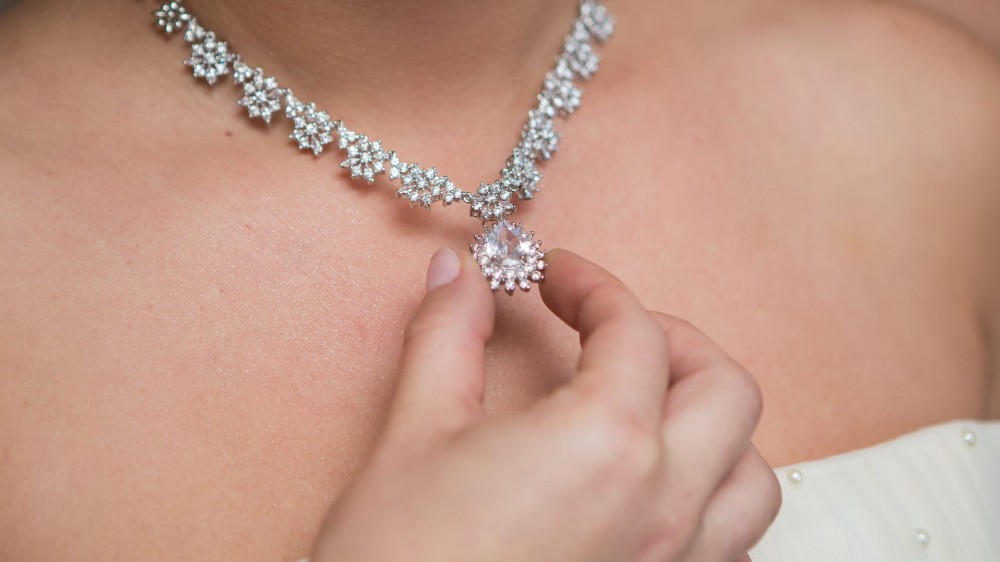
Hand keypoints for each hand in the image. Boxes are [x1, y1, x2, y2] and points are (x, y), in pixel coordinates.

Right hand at [309, 248, 779, 561]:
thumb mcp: (413, 434)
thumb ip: (447, 338)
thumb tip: (459, 279)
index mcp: (605, 445)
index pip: (634, 331)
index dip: (591, 285)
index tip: (555, 276)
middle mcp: (663, 507)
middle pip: (724, 389)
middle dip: (673, 339)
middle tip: (610, 329)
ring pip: (752, 475)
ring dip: (712, 423)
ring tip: (649, 406)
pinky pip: (732, 544)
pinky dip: (711, 498)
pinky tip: (652, 490)